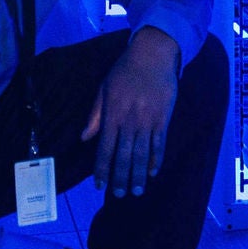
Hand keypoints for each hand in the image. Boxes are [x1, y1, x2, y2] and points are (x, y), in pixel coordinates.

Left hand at [82, 27, 180, 198]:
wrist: (153, 54)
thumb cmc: (125, 70)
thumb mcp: (104, 88)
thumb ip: (95, 115)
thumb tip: (84, 138)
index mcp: (112, 114)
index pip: (104, 148)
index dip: (101, 169)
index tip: (99, 184)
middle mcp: (129, 120)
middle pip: (124, 156)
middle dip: (121, 178)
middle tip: (119, 194)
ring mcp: (148, 120)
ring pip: (142, 154)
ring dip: (139, 174)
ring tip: (138, 190)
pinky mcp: (163, 118)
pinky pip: (160, 143)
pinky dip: (157, 159)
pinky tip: (154, 171)